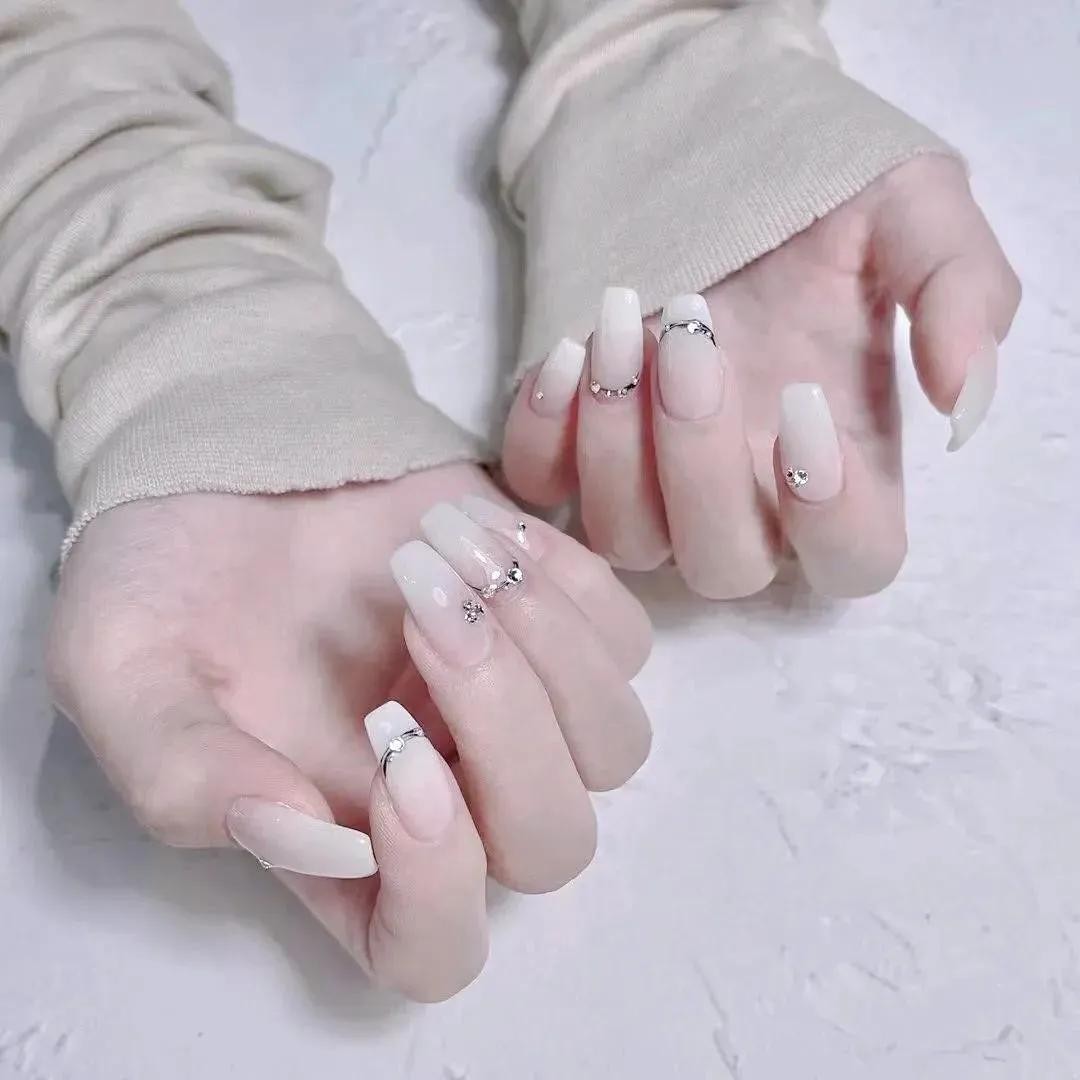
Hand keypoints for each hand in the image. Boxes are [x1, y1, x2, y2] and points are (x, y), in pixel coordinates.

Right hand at [47, 464, 650, 1000]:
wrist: (230, 467)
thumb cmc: (167, 577)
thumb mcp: (123, 674)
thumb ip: (183, 775)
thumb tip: (304, 833)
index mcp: (341, 842)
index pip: (432, 946)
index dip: (435, 882)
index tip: (390, 751)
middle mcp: (448, 794)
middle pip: (552, 844)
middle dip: (506, 727)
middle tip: (419, 606)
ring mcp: (514, 709)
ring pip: (612, 743)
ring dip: (543, 643)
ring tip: (439, 547)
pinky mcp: (554, 623)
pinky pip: (626, 639)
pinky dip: (572, 582)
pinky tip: (484, 528)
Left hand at [502, 156, 1020, 597]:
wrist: (715, 150)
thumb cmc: (823, 192)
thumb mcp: (916, 213)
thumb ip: (961, 294)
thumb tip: (961, 395)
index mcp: (840, 462)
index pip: (853, 560)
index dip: (832, 516)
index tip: (803, 400)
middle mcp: (746, 494)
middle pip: (722, 565)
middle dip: (699, 463)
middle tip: (692, 336)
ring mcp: (653, 480)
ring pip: (626, 539)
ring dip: (616, 444)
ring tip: (623, 323)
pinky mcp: (576, 447)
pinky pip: (542, 487)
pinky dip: (543, 435)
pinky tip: (567, 351)